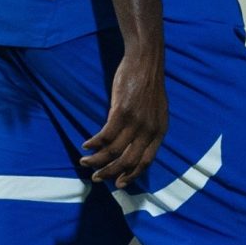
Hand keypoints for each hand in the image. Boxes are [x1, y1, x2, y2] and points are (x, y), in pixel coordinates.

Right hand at [81, 46, 166, 187]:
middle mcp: (149, 130)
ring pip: (114, 151)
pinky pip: (104, 136)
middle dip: (111, 173)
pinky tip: (86, 145)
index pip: (146, 161)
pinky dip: (94, 144)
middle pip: (128, 161)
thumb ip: (149, 128)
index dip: (132, 175)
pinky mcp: (122, 111)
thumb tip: (135, 145)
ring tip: (85, 162)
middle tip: (97, 178)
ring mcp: (136, 121)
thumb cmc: (148, 84)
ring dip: (97, 160)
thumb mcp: (156, 110)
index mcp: (160, 131)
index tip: (119, 184)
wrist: (145, 61)